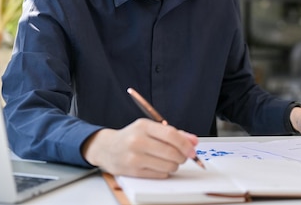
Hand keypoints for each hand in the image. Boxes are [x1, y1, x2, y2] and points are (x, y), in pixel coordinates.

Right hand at [81, 118, 198, 177]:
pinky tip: (160, 165)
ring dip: (174, 165)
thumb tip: (193, 141)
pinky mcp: (133, 171)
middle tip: (183, 156)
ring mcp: (134, 157)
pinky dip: (165, 171)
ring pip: (168, 165)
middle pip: (171, 152)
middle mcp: (138, 141)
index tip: (192, 150)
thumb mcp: (150, 128)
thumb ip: (174, 133)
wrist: (106, 148)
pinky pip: (160, 174)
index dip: (185, 144)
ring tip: (170, 160)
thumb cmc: (132, 136)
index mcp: (143, 126)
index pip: (171, 135)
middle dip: (182, 156)